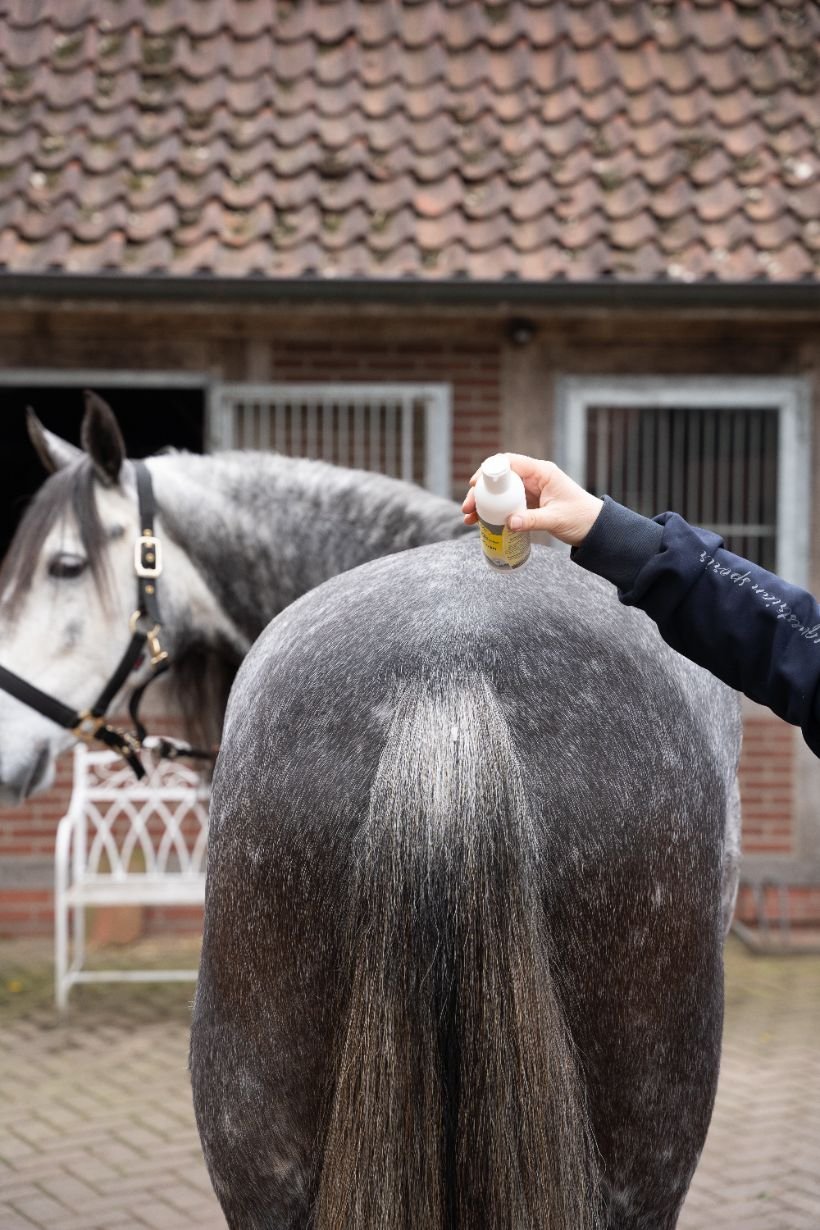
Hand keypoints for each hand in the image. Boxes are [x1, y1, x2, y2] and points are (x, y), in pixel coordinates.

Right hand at [462, 454, 603, 547]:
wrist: (596, 529)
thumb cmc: (582, 518)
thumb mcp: (556, 519)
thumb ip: (532, 520)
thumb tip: (508, 523)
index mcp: (542, 472)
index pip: (510, 462)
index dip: (489, 471)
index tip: (474, 484)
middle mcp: (534, 478)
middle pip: (500, 478)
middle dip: (481, 491)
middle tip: (468, 507)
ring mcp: (531, 491)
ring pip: (501, 492)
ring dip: (484, 503)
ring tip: (469, 518)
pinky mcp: (530, 504)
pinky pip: (507, 504)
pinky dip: (494, 512)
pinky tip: (482, 523)